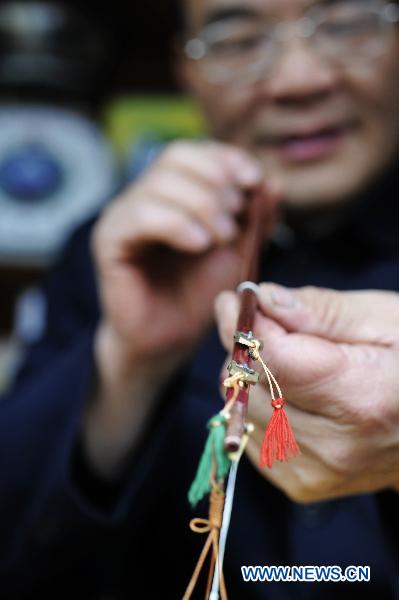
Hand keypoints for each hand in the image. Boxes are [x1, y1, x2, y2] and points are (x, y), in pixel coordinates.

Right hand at [85, 140, 276, 477]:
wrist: (169, 339)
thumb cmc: (200, 294)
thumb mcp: (239, 251)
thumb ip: (255, 218)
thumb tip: (273, 182)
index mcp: (172, 192)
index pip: (193, 152)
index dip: (225, 158)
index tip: (254, 181)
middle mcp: (144, 196)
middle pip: (175, 157)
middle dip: (216, 184)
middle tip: (234, 221)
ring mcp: (123, 216)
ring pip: (159, 183)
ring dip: (201, 205)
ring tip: (220, 238)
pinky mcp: (110, 241)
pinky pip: (140, 215)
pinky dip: (177, 224)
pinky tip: (199, 245)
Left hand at [215, 284, 398, 502]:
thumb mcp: (383, 320)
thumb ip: (320, 310)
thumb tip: (264, 299)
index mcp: (363, 399)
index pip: (273, 362)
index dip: (245, 327)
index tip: (236, 301)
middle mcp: (334, 447)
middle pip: (250, 386)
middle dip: (247, 348)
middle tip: (268, 325)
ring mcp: (314, 472)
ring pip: (243, 409)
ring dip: (252, 377)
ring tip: (291, 362)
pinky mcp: (300, 484)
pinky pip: (251, 431)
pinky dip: (260, 404)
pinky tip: (292, 393)